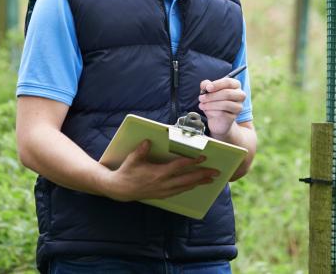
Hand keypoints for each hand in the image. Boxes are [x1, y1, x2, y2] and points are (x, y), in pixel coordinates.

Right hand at [102, 140, 217, 201]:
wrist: (120, 190)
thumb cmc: (127, 172)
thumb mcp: (132, 159)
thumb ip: (141, 150)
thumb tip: (148, 141)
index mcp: (158, 173)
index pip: (179, 166)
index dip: (192, 162)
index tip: (203, 158)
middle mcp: (163, 183)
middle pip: (187, 179)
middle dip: (203, 175)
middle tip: (216, 172)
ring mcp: (164, 191)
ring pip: (185, 187)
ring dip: (199, 183)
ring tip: (211, 179)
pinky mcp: (162, 195)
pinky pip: (179, 191)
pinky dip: (189, 187)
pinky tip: (195, 185)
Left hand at [198, 76, 245, 138]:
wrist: (217, 119)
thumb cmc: (214, 102)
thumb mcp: (209, 91)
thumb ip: (206, 85)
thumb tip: (205, 84)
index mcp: (235, 85)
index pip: (228, 82)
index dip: (217, 84)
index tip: (207, 88)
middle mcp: (240, 95)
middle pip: (227, 93)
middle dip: (211, 96)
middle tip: (201, 98)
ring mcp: (238, 107)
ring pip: (225, 104)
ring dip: (210, 104)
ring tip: (202, 105)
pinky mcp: (233, 117)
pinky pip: (222, 113)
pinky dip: (212, 112)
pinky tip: (207, 111)